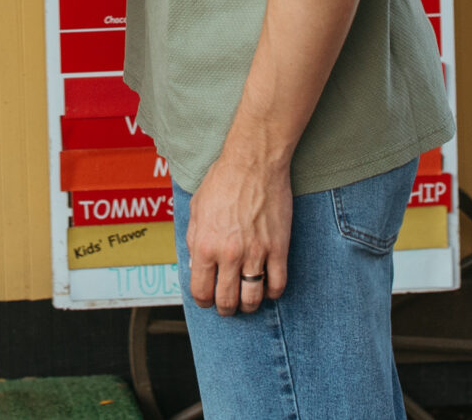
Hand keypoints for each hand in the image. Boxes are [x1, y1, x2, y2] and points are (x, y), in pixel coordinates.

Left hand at [183, 143, 291, 315]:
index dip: (203, 301)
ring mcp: (255, 253)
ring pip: (252, 298)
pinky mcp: (278, 248)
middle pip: (226, 301)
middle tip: (227, 306)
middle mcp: (228, 254)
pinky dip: (272, 293)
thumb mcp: (196, 209)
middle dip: (225, 308)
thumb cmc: (222, 181)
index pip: (201, 291)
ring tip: (247, 302)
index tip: (207, 301)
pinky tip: (267, 289)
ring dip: (248, 306)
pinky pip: (277, 285)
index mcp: (204, 246)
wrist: (253, 163)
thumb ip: (193, 240)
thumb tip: (195, 265)